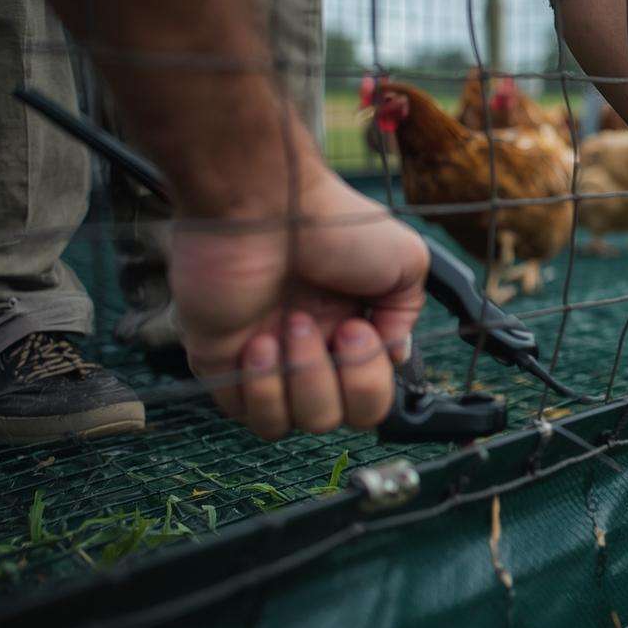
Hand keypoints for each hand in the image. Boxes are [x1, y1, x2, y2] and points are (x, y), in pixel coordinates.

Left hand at [168, 169, 428, 438]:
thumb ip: (408, 314)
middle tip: (326, 326)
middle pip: (335, 421)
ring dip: (299, 380)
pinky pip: (241, 414)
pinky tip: (257, 339)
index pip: (369, 400)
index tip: (360, 329)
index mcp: (350, 333)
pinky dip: (258, 386)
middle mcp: (309, 353)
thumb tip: (393, 354)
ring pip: (290, 425)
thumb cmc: (332, 223)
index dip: (370, 380)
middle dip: (339, 382)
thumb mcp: (406, 260)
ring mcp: (263, 360)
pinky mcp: (219, 362)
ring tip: (288, 325)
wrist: (266, 202)